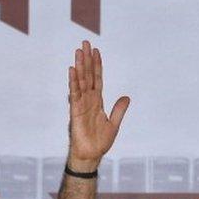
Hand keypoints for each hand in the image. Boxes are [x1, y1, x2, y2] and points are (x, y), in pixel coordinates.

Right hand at [67, 40, 129, 170]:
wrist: (91, 155)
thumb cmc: (100, 141)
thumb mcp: (114, 124)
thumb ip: (119, 110)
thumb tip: (126, 97)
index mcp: (97, 101)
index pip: (97, 79)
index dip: (97, 65)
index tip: (96, 51)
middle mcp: (88, 99)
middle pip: (87, 75)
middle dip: (87, 59)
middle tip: (85, 43)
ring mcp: (81, 104)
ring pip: (80, 81)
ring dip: (80, 66)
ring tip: (79, 51)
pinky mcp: (75, 111)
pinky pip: (74, 93)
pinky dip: (73, 82)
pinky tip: (72, 70)